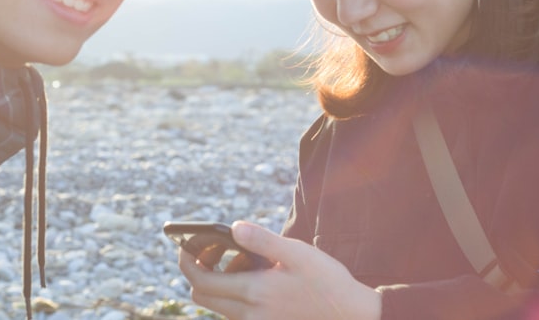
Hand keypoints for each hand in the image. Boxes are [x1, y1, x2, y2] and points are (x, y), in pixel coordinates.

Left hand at [178, 221, 380, 319]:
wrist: (352, 316)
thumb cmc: (327, 282)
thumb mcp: (297, 253)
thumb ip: (262, 240)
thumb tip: (233, 228)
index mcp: (253, 292)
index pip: (199, 281)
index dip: (186, 260)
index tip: (188, 243)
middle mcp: (249, 314)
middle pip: (201, 295)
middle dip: (200, 270)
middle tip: (219, 250)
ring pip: (217, 305)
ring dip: (221, 282)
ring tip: (250, 263)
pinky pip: (235, 312)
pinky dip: (235, 294)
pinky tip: (261, 278)